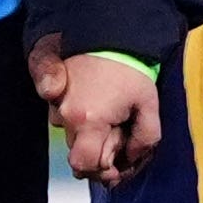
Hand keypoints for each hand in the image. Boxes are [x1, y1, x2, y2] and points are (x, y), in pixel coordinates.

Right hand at [51, 47, 164, 184]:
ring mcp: (56, 106)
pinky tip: (100, 109)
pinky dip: (82, 122)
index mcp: (88, 120)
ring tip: (113, 117)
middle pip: (79, 154)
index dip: (102, 169)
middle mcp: (66, 117)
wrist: (106, 34)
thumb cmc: (130, 69)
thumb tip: (131, 159)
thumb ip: (145, 137)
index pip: (84, 164)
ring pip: (73, 138)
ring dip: (92, 137)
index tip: (119, 162)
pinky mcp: (52, 96)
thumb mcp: (149, 104)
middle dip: (100, 154)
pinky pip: (65, 121)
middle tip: (121, 137)